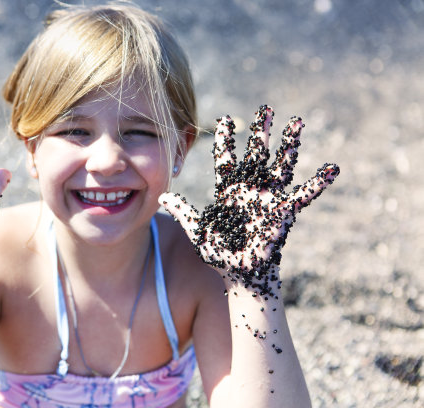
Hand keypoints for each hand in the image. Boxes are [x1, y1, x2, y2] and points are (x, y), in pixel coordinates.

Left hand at [159, 105, 338, 297]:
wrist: (241, 275)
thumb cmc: (220, 255)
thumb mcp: (198, 231)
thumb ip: (184, 212)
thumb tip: (162, 196)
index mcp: (229, 192)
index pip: (226, 159)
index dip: (225, 140)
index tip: (224, 118)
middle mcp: (250, 190)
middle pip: (256, 154)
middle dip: (260, 132)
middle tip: (265, 109)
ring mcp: (268, 199)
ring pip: (280, 165)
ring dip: (289, 144)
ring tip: (296, 121)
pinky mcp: (283, 212)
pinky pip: (304, 195)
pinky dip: (318, 183)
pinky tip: (333, 168)